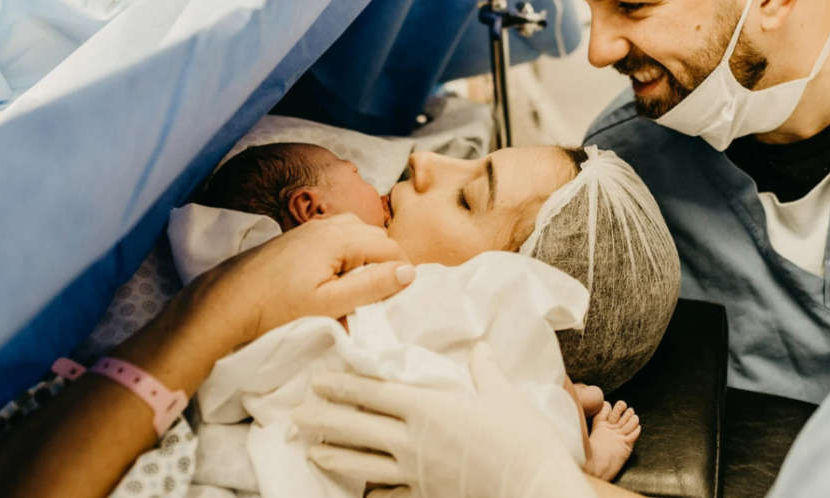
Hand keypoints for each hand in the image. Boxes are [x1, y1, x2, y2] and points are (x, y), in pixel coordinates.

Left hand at [188, 214, 414, 345]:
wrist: (226, 302)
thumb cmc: (277, 307)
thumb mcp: (329, 305)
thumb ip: (371, 286)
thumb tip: (408, 271)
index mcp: (339, 237)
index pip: (389, 246)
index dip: (403, 270)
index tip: (403, 296)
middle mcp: (327, 225)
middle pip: (375, 235)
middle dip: (387, 260)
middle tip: (385, 293)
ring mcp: (310, 229)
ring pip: (357, 233)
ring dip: (368, 254)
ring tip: (364, 286)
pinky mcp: (298, 238)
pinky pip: (338, 235)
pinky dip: (349, 251)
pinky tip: (340, 275)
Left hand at [292, 342, 596, 497]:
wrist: (534, 488)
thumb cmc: (523, 439)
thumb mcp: (504, 396)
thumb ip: (486, 370)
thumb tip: (482, 347)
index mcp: (428, 408)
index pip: (374, 393)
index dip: (342, 386)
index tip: (317, 381)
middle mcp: (414, 441)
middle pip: (358, 427)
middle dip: (324, 419)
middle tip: (295, 414)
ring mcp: (417, 473)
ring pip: (364, 464)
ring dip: (334, 456)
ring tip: (311, 451)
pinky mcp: (428, 496)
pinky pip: (391, 493)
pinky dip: (372, 491)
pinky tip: (361, 492)